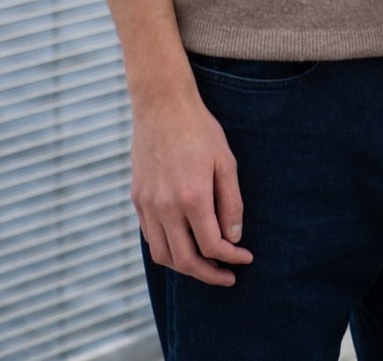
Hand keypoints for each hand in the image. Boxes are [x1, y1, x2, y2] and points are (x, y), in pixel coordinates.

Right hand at [132, 90, 251, 285]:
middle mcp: (165, 207)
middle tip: (227, 276)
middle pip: (185, 260)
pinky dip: (166, 249)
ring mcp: (147, 205)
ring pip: (162, 255)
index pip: (212, 245)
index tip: (245, 258)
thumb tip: (233, 238)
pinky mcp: (137, 199)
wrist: (162, 106)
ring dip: (184, 267)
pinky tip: (183, 242)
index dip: (232, 258)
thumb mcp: (225, 162)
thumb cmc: (199, 130)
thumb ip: (231, 203)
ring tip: (204, 265)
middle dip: (208, 274)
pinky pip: (150, 237)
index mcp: (192, 197)